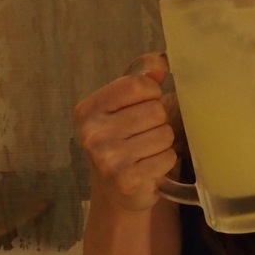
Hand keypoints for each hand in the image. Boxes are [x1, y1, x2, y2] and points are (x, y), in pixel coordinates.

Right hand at [74, 53, 177, 211]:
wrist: (115, 194)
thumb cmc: (122, 143)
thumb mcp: (123, 108)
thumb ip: (139, 80)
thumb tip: (159, 60)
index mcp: (87, 110)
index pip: (137, 84)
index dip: (152, 93)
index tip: (145, 105)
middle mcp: (92, 133)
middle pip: (155, 110)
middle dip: (159, 122)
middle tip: (144, 135)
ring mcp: (108, 159)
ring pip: (164, 134)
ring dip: (163, 143)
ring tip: (147, 151)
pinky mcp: (127, 180)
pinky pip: (167, 157)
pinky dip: (165, 161)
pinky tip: (150, 167)